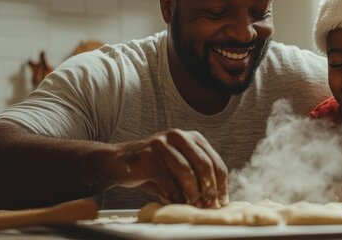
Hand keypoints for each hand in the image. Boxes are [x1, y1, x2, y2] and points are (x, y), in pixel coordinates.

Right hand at [109, 129, 227, 207]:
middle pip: (204, 164)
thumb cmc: (154, 169)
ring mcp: (163, 143)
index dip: (221, 184)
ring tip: (193, 205)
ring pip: (186, 171)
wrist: (120, 162)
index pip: (215, 161)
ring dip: (192, 193)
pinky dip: (173, 195)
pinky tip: (175, 202)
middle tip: (209, 206)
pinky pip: (166, 179)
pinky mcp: (148, 155)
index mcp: (192, 138)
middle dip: (209, 189)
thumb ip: (197, 178)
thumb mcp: (179, 170)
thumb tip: (216, 200)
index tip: (221, 201)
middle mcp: (179, 136)